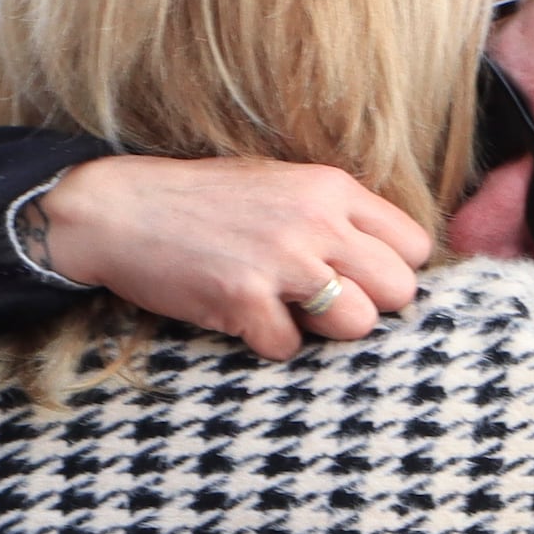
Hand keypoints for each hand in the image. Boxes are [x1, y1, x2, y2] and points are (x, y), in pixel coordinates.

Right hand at [35, 155, 429, 358]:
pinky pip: (290, 347)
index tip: (359, 280)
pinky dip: (266, 342)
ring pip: (357, 323)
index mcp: (330, 188)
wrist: (119, 209)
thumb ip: (334, 216)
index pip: (413, 245)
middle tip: (325, 304)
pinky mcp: (243, 298)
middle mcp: (315, 220)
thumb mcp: (280, 186)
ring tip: (286, 312)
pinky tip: (241, 318)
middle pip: (398, 289)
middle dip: (368, 306)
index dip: (391, 271)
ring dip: (324, 331)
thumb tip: (387, 264)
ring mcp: (280, 260)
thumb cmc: (203, 203)